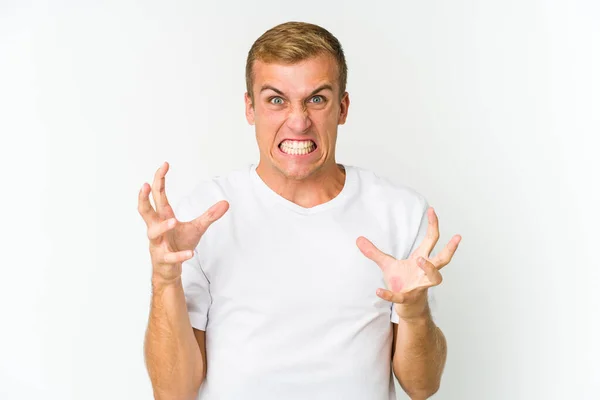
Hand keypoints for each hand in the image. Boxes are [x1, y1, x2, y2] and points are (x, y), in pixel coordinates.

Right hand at [138, 162, 228, 285]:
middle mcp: (156, 228)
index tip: (164, 165)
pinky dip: (180, 255)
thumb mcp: (197, 227)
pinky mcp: (163, 259)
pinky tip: (190, 253)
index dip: (159, 180)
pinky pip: (169, 256)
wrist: (170, 268)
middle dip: (143, 198)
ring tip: (174, 221)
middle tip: (145, 185)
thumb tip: (226, 203)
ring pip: (153, 232)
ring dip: (163, 226)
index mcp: (163, 217)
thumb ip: (210, 215)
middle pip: (145, 211)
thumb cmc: (179, 243)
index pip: (158, 195)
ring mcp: (157, 244)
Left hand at [356, 207, 460, 319]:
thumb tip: (358, 239)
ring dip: (430, 268)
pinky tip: (378, 291)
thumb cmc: (403, 282)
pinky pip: (401, 297)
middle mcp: (425, 272)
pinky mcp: (408, 298)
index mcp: (421, 259)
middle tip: (457, 237)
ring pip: (435, 278)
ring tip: (420, 259)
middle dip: (450, 248)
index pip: (431, 239)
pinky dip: (390, 294)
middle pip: (442, 259)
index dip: (433, 225)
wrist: (407, 307)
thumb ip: (373, 252)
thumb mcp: (387, 264)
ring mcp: (420, 285)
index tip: (432, 210)